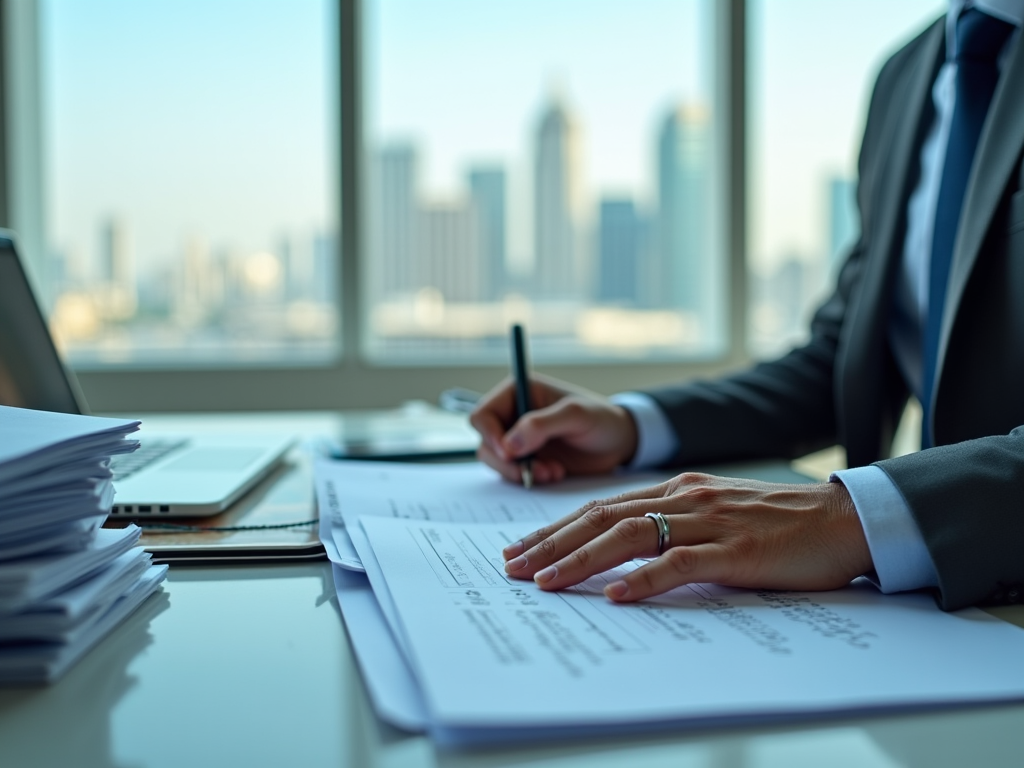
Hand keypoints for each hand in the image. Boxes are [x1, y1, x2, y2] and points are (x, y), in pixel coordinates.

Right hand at [469, 374, 637, 484]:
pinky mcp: (526, 458)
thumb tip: (508, 445)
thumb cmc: (601, 419)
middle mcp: (513, 414)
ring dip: (520, 472)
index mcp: (518, 391)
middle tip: (534, 471)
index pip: (483, 414)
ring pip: (496, 460)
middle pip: (486, 441)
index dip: (490, 435)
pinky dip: (529, 478)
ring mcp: (517, 438)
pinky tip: (554, 474)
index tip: (509, 453)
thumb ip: (541, 425)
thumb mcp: (575, 415)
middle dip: (508, 461)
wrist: (619, 443)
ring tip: (552, 472)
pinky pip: (512, 473)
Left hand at [501, 473, 872, 599]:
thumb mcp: (715, 513)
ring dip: (582, 560)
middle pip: (602, 518)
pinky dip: (646, 579)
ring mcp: (708, 521)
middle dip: (551, 543)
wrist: (842, 518)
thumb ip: (674, 524)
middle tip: (513, 568)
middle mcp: (684, 498)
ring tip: (546, 582)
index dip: (557, 527)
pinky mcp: (736, 549)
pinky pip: (681, 563)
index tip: (522, 548)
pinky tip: (618, 595)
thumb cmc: (779, 522)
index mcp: (676, 489)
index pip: (601, 507)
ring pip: (629, 536)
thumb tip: (626, 555)